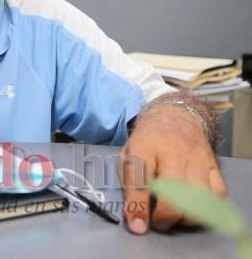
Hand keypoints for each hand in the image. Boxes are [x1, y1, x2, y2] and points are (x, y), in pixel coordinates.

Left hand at [119, 105, 226, 233]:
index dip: (139, 207)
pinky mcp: (212, 164)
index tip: (138, 226)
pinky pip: (216, 193)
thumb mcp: (127, 155)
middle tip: (158, 222)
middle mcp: (172, 151)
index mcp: (144, 147)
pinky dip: (206, 208)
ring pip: (198, 195)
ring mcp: (195, 157)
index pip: (140, 179)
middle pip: (174, 189)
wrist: (174, 117)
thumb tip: (134, 217)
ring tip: (175, 218)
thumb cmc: (147, 142)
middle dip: (165, 215)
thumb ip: (128, 184)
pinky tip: (192, 208)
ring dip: (186, 215)